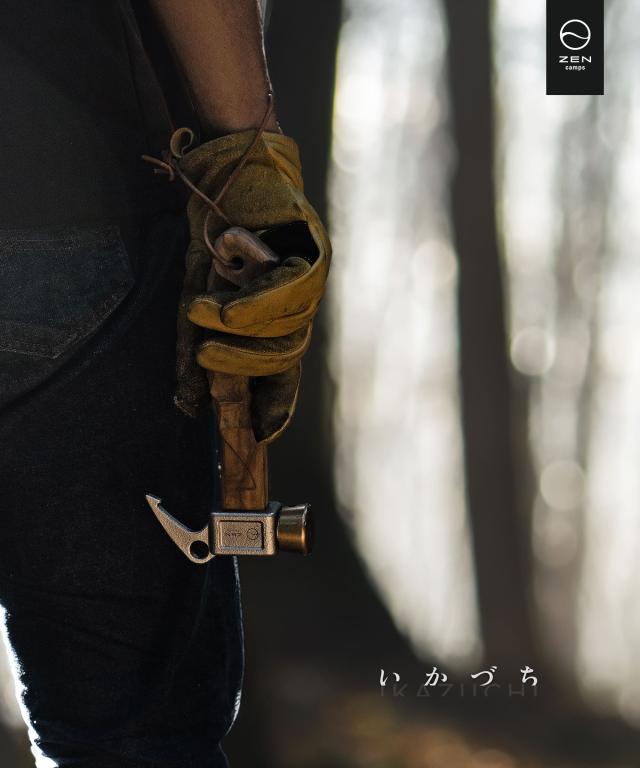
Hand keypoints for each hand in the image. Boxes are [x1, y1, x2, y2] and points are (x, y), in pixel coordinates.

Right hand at [172, 127, 330, 442]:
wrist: (228, 173)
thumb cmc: (216, 237)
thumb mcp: (199, 295)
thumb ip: (196, 348)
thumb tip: (188, 403)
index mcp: (280, 317)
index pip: (284, 370)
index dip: (275, 403)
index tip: (260, 435)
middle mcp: (301, 303)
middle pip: (287, 353)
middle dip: (247, 370)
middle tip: (209, 369)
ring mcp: (311, 279)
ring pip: (287, 325)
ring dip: (242, 332)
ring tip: (203, 320)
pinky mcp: (311, 249)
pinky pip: (290, 290)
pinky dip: (254, 303)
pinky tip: (225, 306)